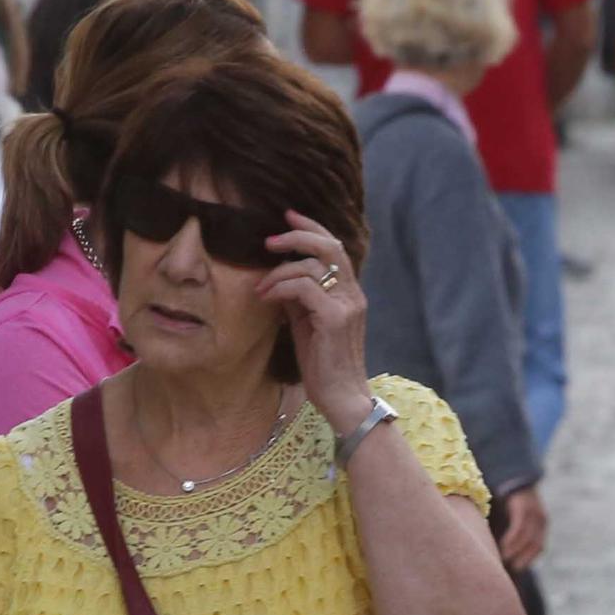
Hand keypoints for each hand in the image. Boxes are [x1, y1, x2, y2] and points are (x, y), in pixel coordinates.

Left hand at [257, 215, 372, 431]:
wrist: (342, 398)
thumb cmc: (323, 365)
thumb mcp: (308, 323)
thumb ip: (300, 297)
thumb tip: (278, 275)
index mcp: (350, 293)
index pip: (336, 247)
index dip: (312, 227)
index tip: (288, 216)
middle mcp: (353, 294)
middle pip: (329, 247)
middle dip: (297, 236)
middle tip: (269, 241)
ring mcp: (347, 305)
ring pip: (312, 266)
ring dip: (279, 271)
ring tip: (261, 287)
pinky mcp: (334, 318)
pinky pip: (304, 288)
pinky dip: (281, 287)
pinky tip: (267, 298)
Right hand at [495, 483, 548, 571]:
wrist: (517, 479)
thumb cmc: (516, 504)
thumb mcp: (522, 519)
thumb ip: (520, 533)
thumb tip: (510, 551)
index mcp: (542, 524)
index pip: (539, 546)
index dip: (529, 558)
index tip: (518, 568)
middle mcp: (541, 520)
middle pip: (535, 544)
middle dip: (523, 558)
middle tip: (512, 567)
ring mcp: (533, 514)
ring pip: (526, 538)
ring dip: (515, 550)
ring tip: (504, 558)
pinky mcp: (522, 508)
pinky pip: (518, 527)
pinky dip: (511, 539)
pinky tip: (503, 546)